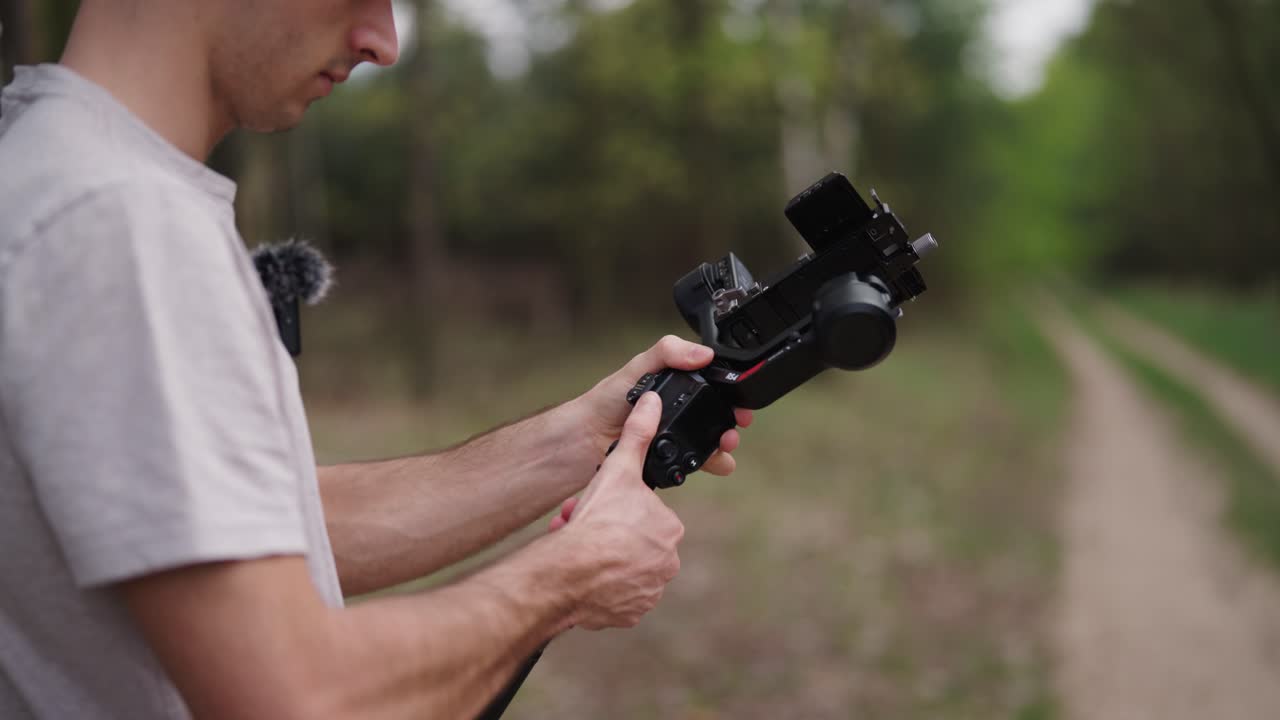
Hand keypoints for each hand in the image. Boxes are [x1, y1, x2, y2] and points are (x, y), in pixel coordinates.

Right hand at [555, 393, 684, 629]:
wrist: (570, 571)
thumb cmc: (596, 521)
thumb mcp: (618, 468)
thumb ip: (638, 434)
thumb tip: (652, 401)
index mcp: (668, 530)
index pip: (643, 515)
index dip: (616, 509)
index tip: (596, 507)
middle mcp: (666, 564)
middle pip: (630, 542)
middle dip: (605, 533)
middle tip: (581, 527)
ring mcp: (648, 592)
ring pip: (620, 569)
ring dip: (599, 558)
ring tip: (575, 549)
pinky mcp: (629, 614)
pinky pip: (614, 598)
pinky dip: (598, 588)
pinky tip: (580, 575)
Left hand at [575, 335, 752, 475]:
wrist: (585, 439)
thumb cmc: (607, 401)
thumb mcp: (639, 366)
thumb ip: (669, 352)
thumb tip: (703, 353)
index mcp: (676, 384)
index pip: (713, 387)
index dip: (731, 394)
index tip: (742, 404)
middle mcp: (679, 410)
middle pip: (718, 417)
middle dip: (732, 425)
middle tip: (734, 431)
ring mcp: (675, 436)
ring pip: (711, 442)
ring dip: (723, 447)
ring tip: (724, 450)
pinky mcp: (670, 459)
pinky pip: (695, 462)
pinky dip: (706, 464)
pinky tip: (708, 464)